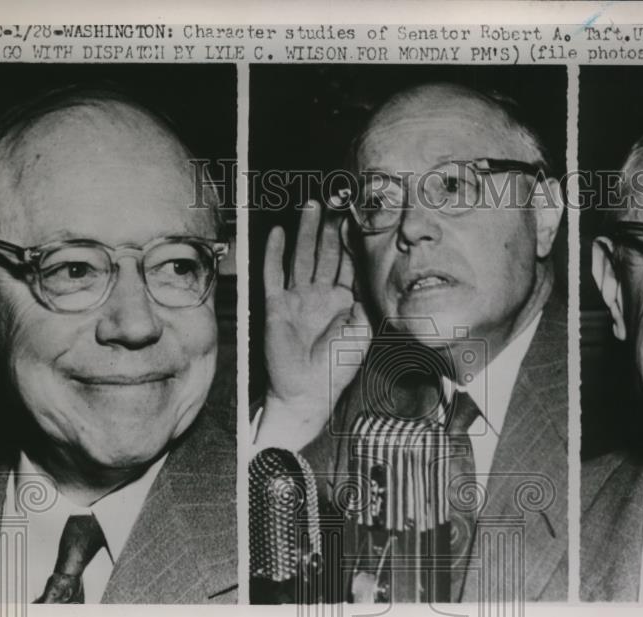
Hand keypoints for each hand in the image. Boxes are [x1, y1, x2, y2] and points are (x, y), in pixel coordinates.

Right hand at [256, 200, 370, 450]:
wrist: (309, 391)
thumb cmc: (338, 367)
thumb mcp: (363, 330)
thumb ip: (364, 299)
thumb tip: (368, 271)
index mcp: (344, 301)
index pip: (348, 262)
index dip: (352, 239)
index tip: (356, 214)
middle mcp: (320, 295)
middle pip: (325, 253)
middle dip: (329, 227)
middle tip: (333, 199)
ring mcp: (298, 298)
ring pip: (301, 257)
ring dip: (306, 232)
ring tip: (311, 205)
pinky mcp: (277, 306)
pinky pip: (274, 274)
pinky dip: (275, 253)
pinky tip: (279, 232)